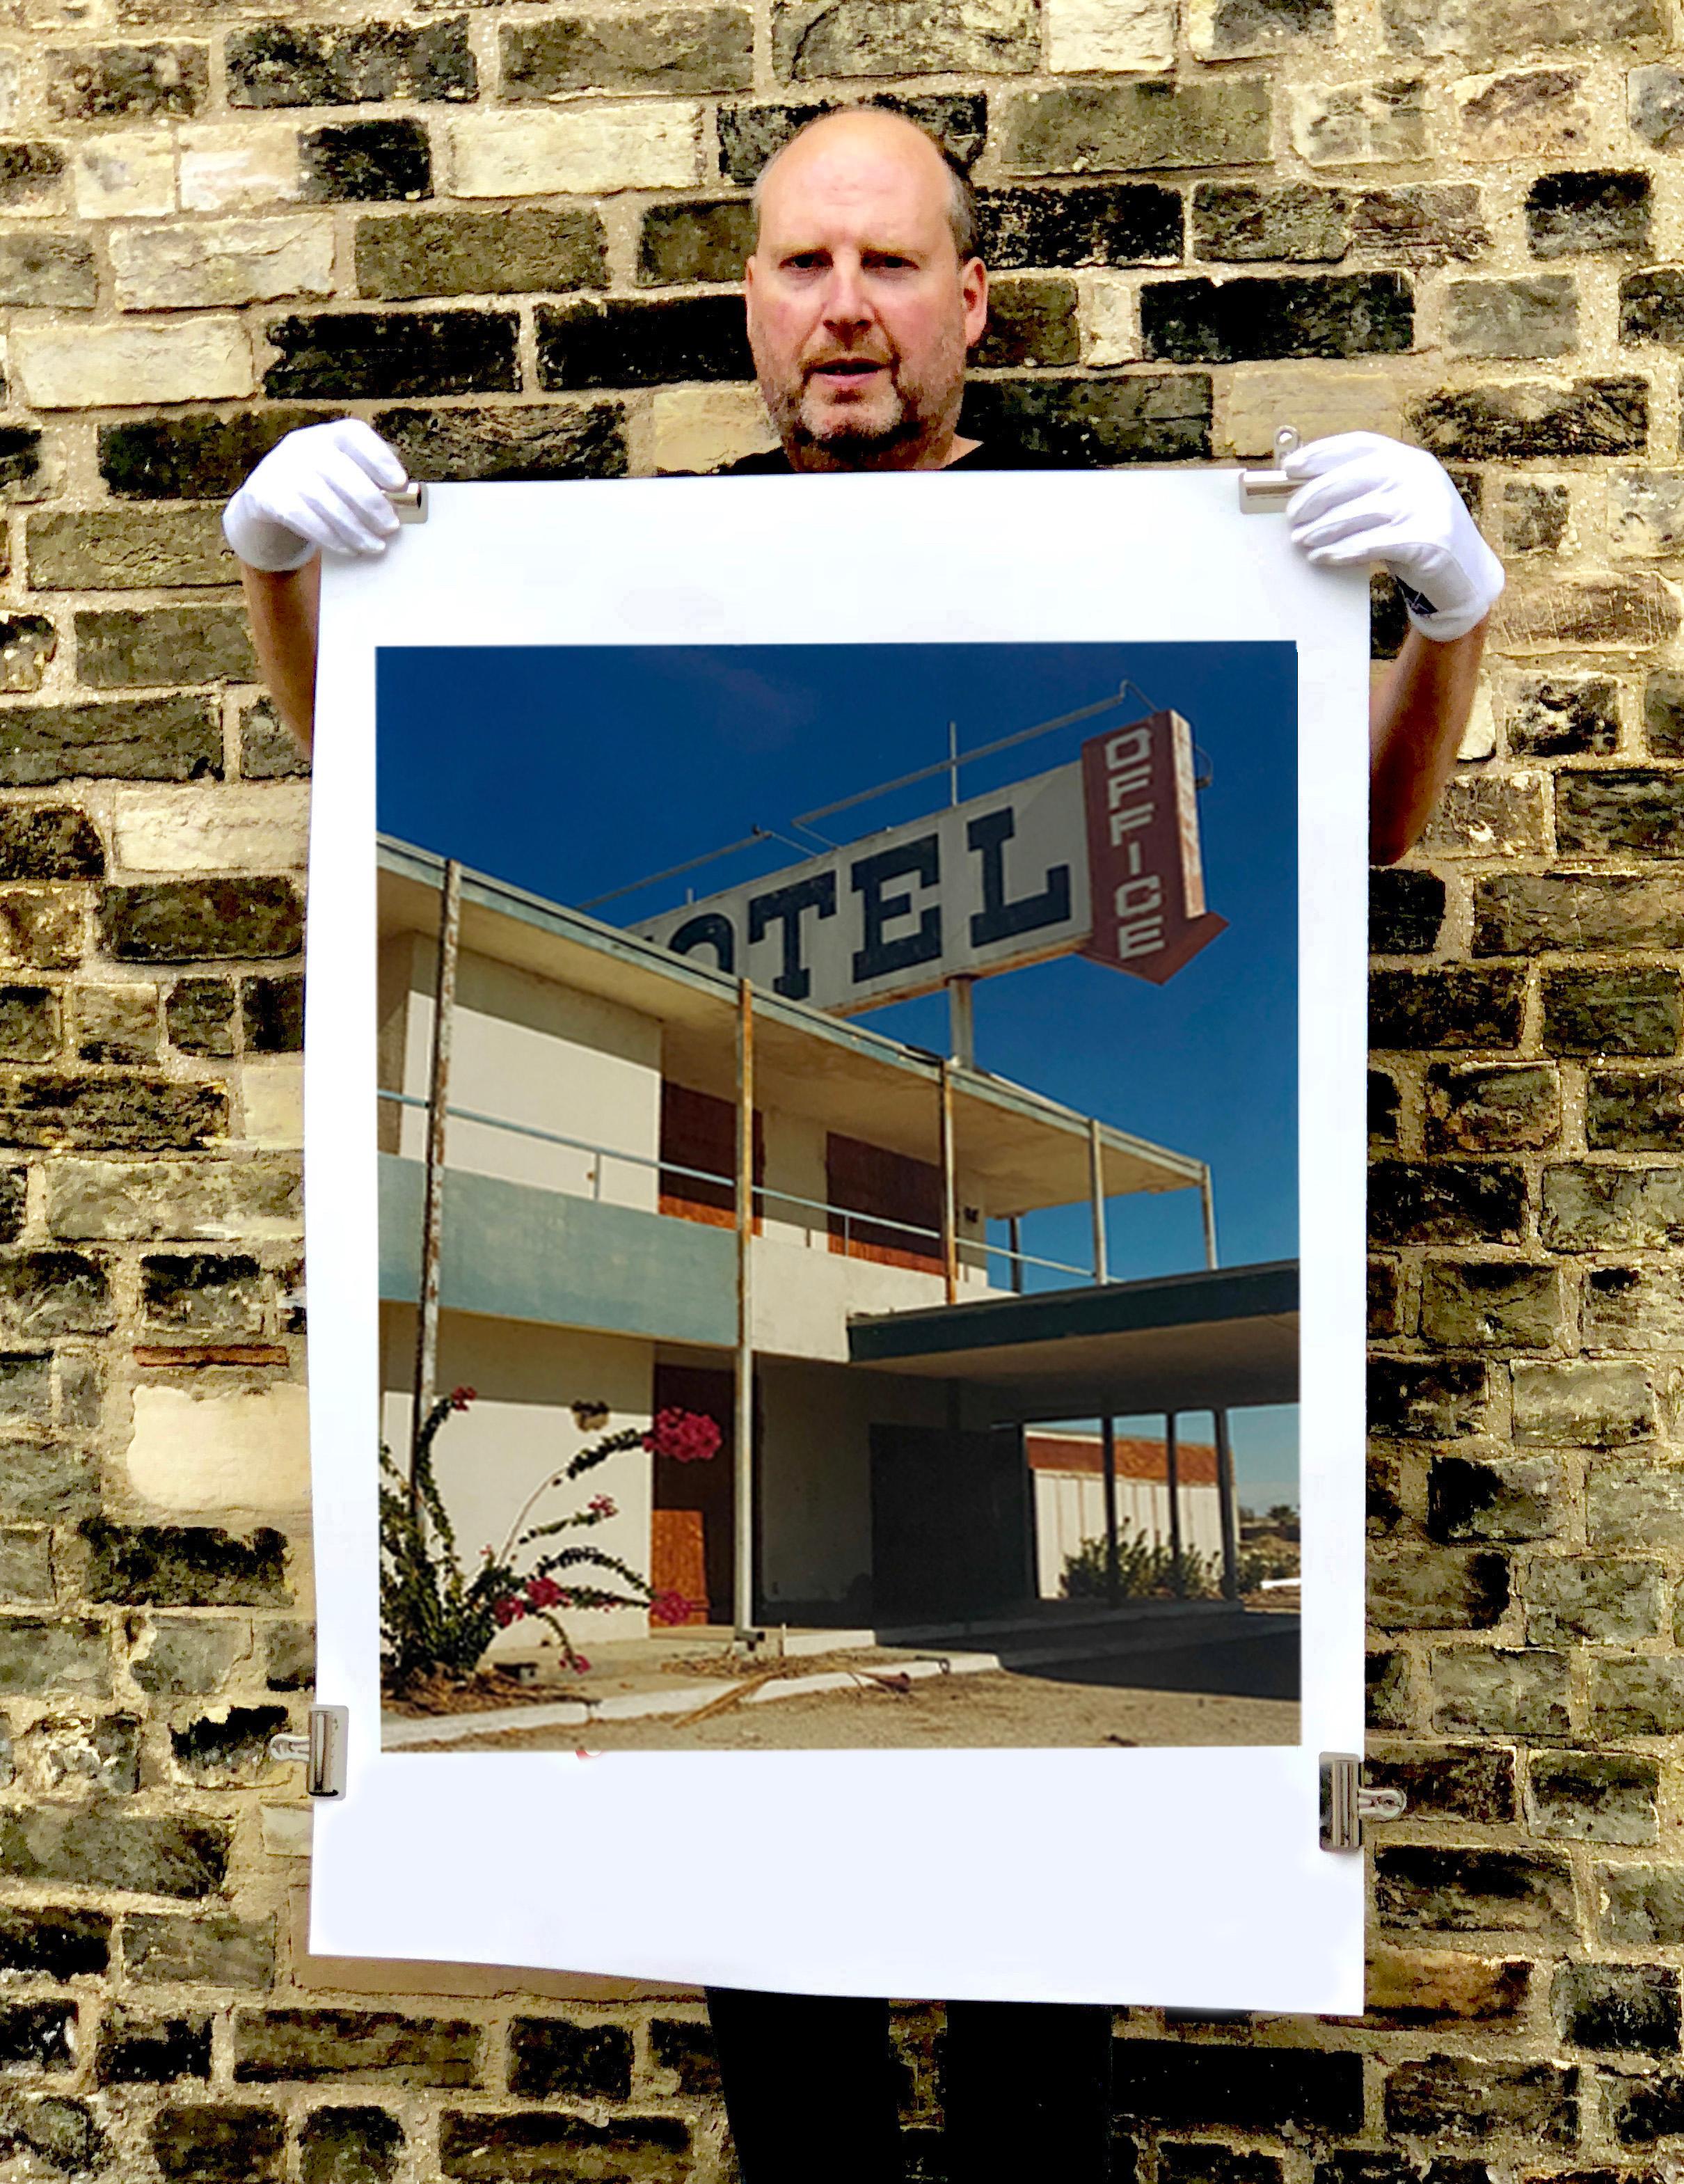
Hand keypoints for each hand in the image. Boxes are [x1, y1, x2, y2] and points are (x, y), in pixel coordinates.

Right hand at [223, 419, 407, 571]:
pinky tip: (350, 549)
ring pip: (323, 499)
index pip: (354, 434)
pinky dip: (330, 536)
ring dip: (354, 528)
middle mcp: (303, 445)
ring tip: (376, 547)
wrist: (268, 500)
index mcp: (329, 435)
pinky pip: (302, 517)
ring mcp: (282, 468)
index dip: (379, 457)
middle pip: (340, 470)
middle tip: (392, 527)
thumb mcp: (343, 474)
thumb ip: (370, 481)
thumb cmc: (323, 489)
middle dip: (370, 502)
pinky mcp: (266, 495)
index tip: (400, 484)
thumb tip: (407, 501)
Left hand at [1283, 431, 1504, 642]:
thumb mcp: (1395, 502)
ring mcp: (1426, 505)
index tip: (1289, 468)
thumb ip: (1363, 490)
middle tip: (1292, 517)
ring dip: (1324, 528)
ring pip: (1360, 512)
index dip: (1321, 453)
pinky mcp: (1428, 538)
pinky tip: (1323, 557)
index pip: (1358, 445)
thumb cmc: (1416, 536)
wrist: (1465, 573)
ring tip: (1301, 541)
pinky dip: (1344, 551)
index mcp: (1408, 459)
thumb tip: (1304, 492)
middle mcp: (1419, 475)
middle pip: (1353, 477)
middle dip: (1316, 496)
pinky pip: (1374, 543)